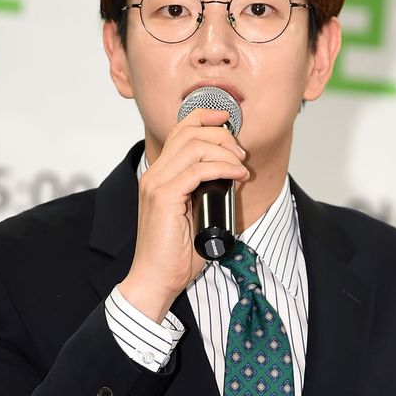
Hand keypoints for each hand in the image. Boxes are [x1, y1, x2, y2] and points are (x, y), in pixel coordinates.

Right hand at [118, 109, 248, 321]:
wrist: (156, 278)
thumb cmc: (175, 254)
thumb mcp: (195, 214)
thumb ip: (207, 192)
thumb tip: (234, 174)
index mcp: (158, 175)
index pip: (178, 131)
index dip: (203, 117)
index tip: (226, 121)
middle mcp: (154, 174)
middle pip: (188, 132)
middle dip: (221, 135)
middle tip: (240, 154)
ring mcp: (156, 184)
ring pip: (194, 146)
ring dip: (224, 151)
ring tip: (240, 167)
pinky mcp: (164, 197)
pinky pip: (198, 170)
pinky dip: (222, 168)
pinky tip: (236, 176)